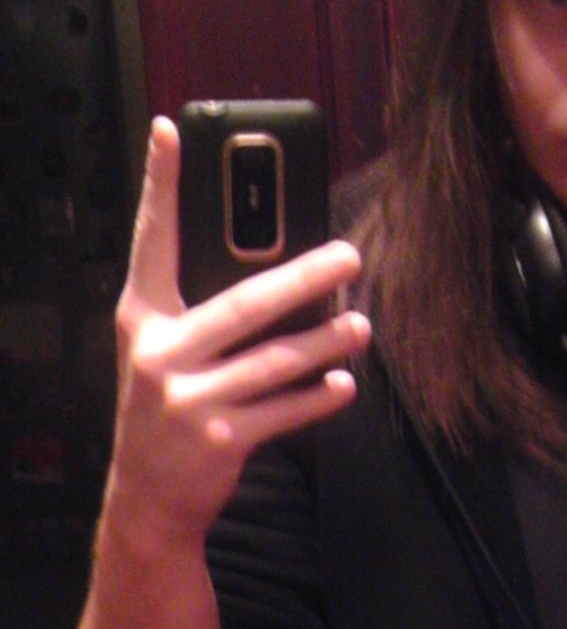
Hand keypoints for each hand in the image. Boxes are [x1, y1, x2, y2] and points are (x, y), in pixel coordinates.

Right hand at [107, 116, 371, 552]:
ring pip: (273, 360)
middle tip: (349, 256)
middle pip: (243, 303)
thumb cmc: (165, 407)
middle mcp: (160, 353)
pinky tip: (344, 384)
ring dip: (324, 342)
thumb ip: (194, 309)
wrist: (147, 495)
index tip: (171, 133)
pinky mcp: (220, 438)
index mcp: (142, 318)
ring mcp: (189, 398)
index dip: (159, 186)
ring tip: (361, 326)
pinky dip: (317, 398)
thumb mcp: (160, 351)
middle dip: (302, 278)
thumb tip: (273, 266)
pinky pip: (282, 411)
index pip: (152, 240)